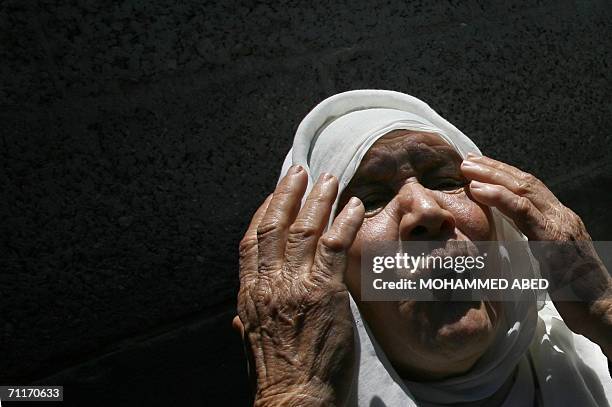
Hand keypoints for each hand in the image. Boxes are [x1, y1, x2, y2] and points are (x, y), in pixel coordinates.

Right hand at [235, 166, 364, 405]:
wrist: (296, 401)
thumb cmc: (277, 379)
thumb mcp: (251, 347)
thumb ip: (247, 324)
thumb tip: (240, 318)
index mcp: (249, 294)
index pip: (251, 242)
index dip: (263, 212)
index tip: (275, 196)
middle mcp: (268, 283)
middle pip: (274, 226)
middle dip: (287, 194)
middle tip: (299, 171)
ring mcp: (296, 284)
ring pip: (304, 229)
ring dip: (317, 199)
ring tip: (328, 179)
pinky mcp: (325, 291)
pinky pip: (334, 246)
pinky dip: (344, 221)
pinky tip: (353, 205)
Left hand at [460, 154, 611, 355]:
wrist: (603, 312)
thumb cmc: (575, 294)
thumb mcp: (549, 260)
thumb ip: (533, 242)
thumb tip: (507, 236)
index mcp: (559, 220)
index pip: (529, 189)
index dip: (503, 175)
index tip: (478, 168)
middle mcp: (562, 216)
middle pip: (525, 182)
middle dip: (494, 168)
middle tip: (468, 159)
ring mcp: (560, 224)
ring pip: (523, 189)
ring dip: (492, 175)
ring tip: (468, 168)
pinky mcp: (554, 239)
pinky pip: (524, 211)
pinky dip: (499, 197)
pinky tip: (479, 190)